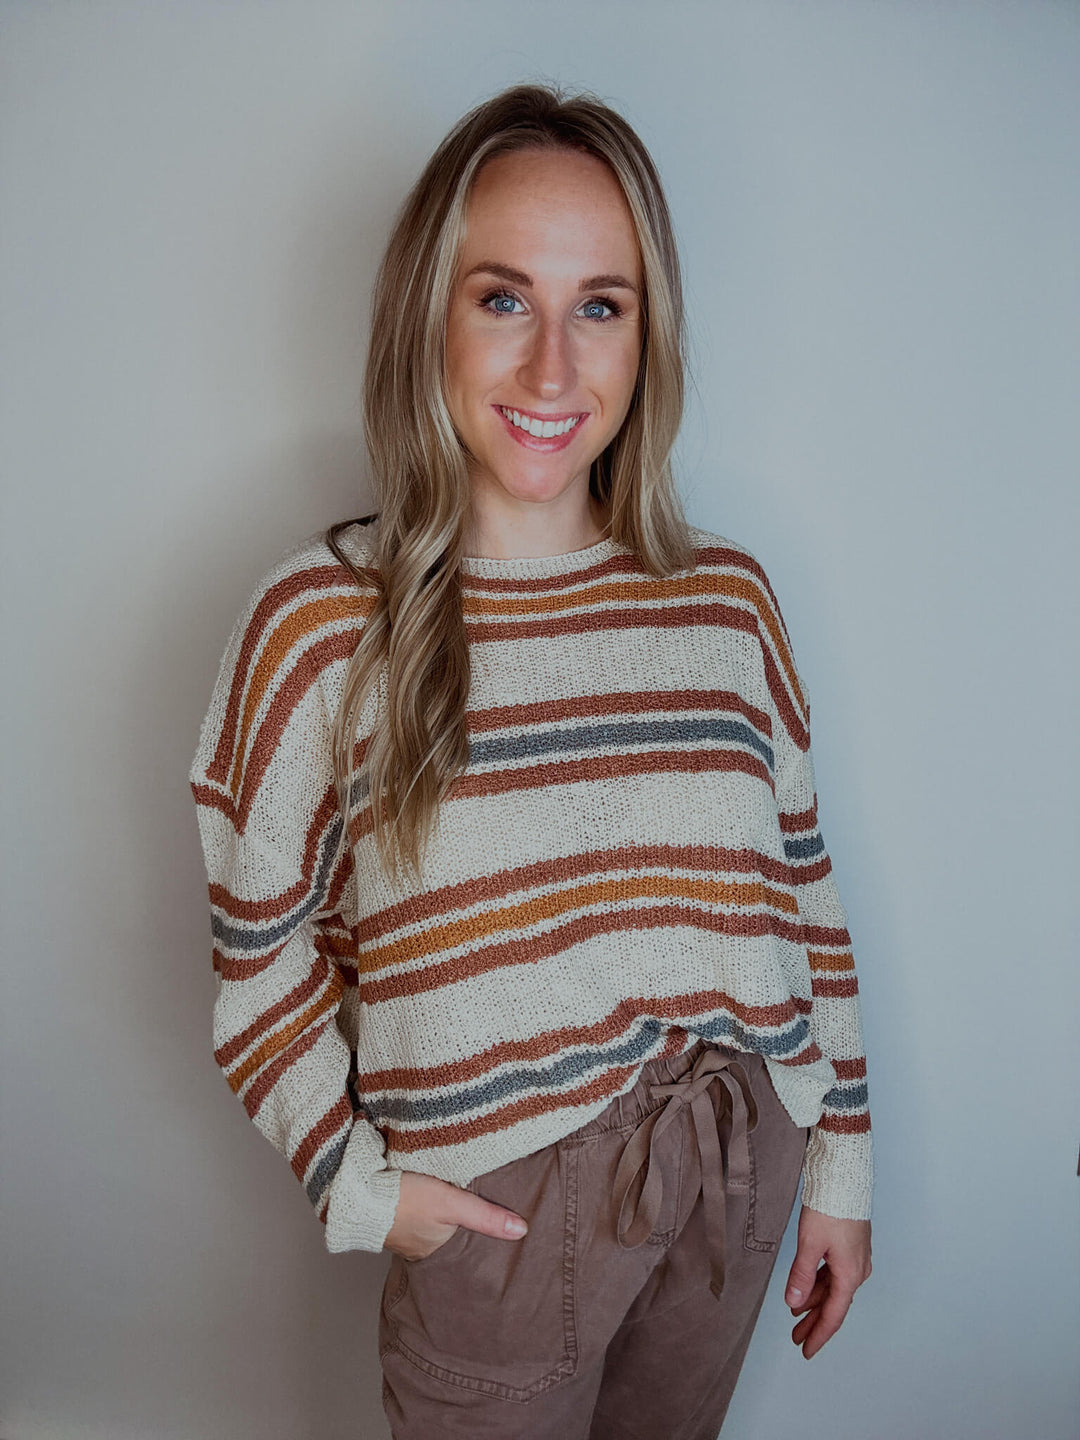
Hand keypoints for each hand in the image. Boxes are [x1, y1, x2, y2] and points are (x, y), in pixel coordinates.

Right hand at [383, 1171, 528, 1261]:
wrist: (358, 1193)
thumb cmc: (404, 1200)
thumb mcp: (452, 1204)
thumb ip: (486, 1216)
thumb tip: (522, 1231)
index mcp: (437, 1252)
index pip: (467, 1248)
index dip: (481, 1241)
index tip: (499, 1236)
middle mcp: (421, 1248)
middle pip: (451, 1237)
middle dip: (463, 1228)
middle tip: (482, 1216)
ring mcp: (404, 1233)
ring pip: (433, 1226)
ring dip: (442, 1217)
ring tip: (459, 1207)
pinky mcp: (391, 1215)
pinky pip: (415, 1216)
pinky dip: (424, 1209)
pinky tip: (428, 1199)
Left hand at [784, 1206, 871, 1358]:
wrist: (845, 1178)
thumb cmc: (831, 1207)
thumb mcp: (810, 1243)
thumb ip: (802, 1275)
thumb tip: (795, 1303)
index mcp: (849, 1275)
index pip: (833, 1315)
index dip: (818, 1335)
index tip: (806, 1350)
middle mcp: (857, 1270)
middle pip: (834, 1305)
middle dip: (814, 1323)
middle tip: (797, 1338)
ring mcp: (855, 1259)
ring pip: (833, 1289)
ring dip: (815, 1303)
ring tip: (796, 1316)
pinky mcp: (850, 1247)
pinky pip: (834, 1274)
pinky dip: (819, 1285)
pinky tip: (807, 1289)